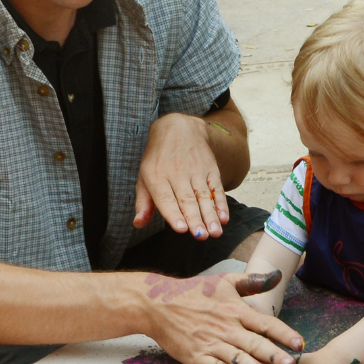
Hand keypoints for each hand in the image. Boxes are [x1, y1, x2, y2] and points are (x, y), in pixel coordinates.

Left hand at [134, 113, 227, 238]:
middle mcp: (176, 173)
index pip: (165, 198)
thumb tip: (138, 223)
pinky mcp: (210, 168)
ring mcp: (195, 170)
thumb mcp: (144, 176)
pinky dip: (221, 203)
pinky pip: (216, 187)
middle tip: (200, 236)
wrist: (179, 127)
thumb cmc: (158, 158)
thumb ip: (143, 202)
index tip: (181, 229)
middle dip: (195, 219)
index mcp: (156, 177)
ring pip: (203, 196)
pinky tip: (224, 217)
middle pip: (187, 200)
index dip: (173, 214)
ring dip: (210, 216)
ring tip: (215, 232)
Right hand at [139, 271, 303, 363]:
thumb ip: (252, 281)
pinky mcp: (197, 357)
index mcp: (235, 310)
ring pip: (239, 359)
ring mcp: (211, 343)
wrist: (157, 303)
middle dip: (275, 356)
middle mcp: (226, 328)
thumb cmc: (193, 292)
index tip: (299, 343)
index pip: (265, 323)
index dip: (283, 334)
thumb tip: (277, 275)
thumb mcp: (224, 281)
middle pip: (255, 344)